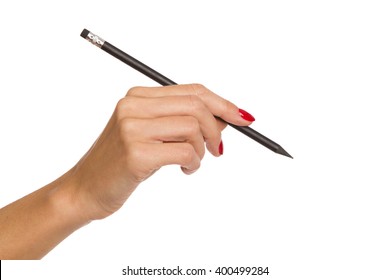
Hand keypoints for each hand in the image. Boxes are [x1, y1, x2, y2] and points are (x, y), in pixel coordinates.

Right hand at [65, 84, 254, 220]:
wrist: (86, 189)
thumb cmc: (123, 163)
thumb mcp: (153, 134)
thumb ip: (183, 121)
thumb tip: (226, 117)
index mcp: (138, 96)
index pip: (192, 91)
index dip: (222, 103)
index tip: (243, 118)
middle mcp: (133, 106)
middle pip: (196, 105)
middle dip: (217, 129)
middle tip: (218, 150)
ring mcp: (132, 128)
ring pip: (192, 127)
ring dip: (202, 149)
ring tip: (193, 162)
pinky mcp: (136, 152)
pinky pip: (185, 151)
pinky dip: (194, 163)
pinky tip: (186, 170)